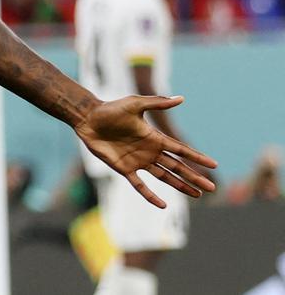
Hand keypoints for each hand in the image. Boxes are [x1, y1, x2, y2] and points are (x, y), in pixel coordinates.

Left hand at [74, 95, 217, 207]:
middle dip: (194, 177)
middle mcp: (150, 151)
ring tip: (197, 195)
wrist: (88, 118)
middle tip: (212, 188)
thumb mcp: (135, 104)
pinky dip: (150, 195)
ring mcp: (138, 161)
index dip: (197, 157)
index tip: (214, 165)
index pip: (181, 150)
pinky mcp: (124, 168)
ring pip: (164, 177)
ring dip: (180, 186)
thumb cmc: (110, 109)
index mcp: (154, 137)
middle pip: (177, 167)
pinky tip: (162, 205)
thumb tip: (181, 98)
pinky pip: (139, 185)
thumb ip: (157, 103)